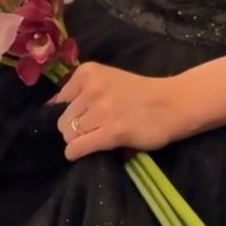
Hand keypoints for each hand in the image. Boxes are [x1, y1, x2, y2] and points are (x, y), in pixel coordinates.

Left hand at [46, 61, 181, 160]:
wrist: (173, 103)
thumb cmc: (140, 93)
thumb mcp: (108, 80)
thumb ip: (82, 90)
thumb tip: (52, 107)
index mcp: (88, 72)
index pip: (60, 100)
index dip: (71, 112)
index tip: (84, 117)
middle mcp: (92, 88)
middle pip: (63, 120)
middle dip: (74, 128)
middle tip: (92, 131)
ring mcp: (102, 110)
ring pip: (69, 134)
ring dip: (79, 140)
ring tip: (96, 139)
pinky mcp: (112, 132)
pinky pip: (78, 147)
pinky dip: (76, 153)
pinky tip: (82, 153)